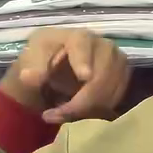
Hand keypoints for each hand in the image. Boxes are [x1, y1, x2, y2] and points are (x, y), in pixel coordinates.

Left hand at [1, 29, 130, 123]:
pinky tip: (80, 113)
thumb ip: (32, 67)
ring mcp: (117, 62)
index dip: (83, 60)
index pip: (83, 44)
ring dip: (88, 109)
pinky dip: (99, 111)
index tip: (84, 77)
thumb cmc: (43, 61)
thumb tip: (29, 77)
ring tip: (64, 115)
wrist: (54, 72)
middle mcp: (103, 45)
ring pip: (111, 90)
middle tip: (56, 116)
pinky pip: (117, 100)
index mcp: (77, 36)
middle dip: (82, 101)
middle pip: (102, 73)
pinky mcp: (122, 79)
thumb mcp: (31, 61)